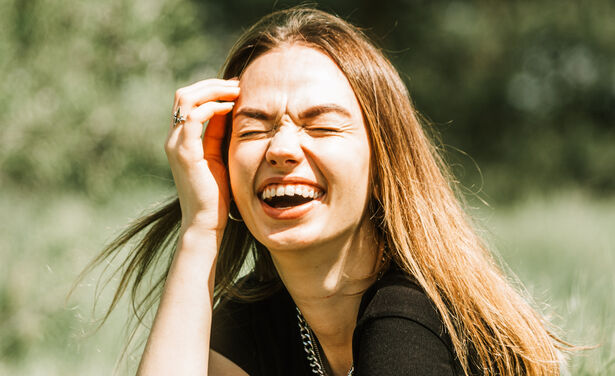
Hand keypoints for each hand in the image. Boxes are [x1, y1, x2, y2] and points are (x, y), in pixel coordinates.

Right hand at [165, 79, 239, 233]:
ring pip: (186, 100)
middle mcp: (174, 138)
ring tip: (236, 91)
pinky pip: (194, 119)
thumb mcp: (218, 155)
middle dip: (212, 84)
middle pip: (184, 94)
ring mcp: (176, 145)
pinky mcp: (185, 153)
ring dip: (212, 90)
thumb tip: (229, 108)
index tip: (236, 87)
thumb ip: (218, 133)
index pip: (189, 101)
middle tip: (237, 84)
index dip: (211, 89)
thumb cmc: (216, 193)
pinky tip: (229, 108)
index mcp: (181, 138)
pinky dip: (211, 108)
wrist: (206, 220)